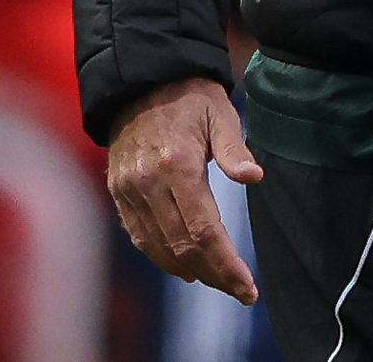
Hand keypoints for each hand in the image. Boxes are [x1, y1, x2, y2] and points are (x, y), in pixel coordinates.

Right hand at [106, 76, 263, 303]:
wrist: (142, 82)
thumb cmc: (191, 98)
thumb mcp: (220, 113)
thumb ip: (234, 149)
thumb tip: (254, 177)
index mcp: (177, 164)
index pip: (204, 231)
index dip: (227, 265)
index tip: (248, 288)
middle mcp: (148, 182)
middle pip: (182, 246)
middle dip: (214, 275)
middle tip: (240, 290)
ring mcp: (129, 190)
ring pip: (159, 247)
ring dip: (189, 270)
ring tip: (218, 281)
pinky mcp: (118, 192)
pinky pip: (139, 236)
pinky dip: (162, 256)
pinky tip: (184, 266)